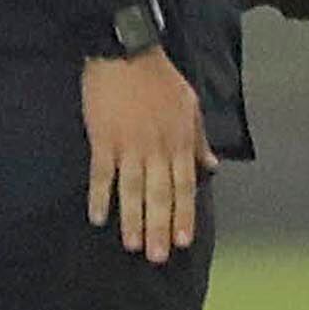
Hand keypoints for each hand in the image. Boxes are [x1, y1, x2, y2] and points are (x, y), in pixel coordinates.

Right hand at [82, 44, 211, 262]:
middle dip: (160, 226)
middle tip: (158, 256)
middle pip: (159, 194)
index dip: (184, 214)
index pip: (185, 186)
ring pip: (132, 190)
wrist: (126, 53)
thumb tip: (210, 168)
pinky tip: (97, 217)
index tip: (183, 240)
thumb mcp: (190, 105)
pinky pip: (101, 174)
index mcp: (180, 141)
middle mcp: (157, 148)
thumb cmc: (160, 78)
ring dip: (132, 219)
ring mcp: (128, 145)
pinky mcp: (103, 139)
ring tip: (132, 244)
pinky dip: (100, 196)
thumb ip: (199, 139)